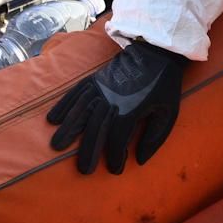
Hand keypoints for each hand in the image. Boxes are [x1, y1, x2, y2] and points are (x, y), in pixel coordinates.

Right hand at [47, 41, 186, 173]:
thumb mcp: (169, 113)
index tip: (115, 170)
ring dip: (67, 130)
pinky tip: (53, 119)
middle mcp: (111, 100)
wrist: (157, 52)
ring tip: (56, 146)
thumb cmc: (164, 86)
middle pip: (95, 130)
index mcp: (131, 109)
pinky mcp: (94, 80)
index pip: (117, 139)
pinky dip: (63, 106)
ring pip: (79, 112)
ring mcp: (99, 88)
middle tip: (83, 170)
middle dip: (88, 152)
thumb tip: (139, 160)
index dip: (115, 157)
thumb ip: (155, 138)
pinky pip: (75, 94)